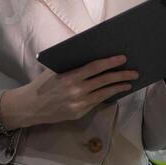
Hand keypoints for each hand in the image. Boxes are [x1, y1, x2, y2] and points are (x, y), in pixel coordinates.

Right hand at [0, 55, 138, 128]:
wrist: (30, 107)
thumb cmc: (42, 84)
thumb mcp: (54, 69)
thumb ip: (71, 63)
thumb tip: (89, 51)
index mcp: (70, 77)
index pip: (95, 68)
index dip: (110, 62)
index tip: (122, 58)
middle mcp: (76, 91)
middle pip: (104, 81)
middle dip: (121, 75)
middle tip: (134, 72)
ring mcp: (79, 104)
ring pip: (104, 93)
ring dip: (118, 87)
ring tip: (129, 83)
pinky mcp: (79, 113)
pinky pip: (97, 102)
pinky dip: (107, 96)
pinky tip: (114, 91)